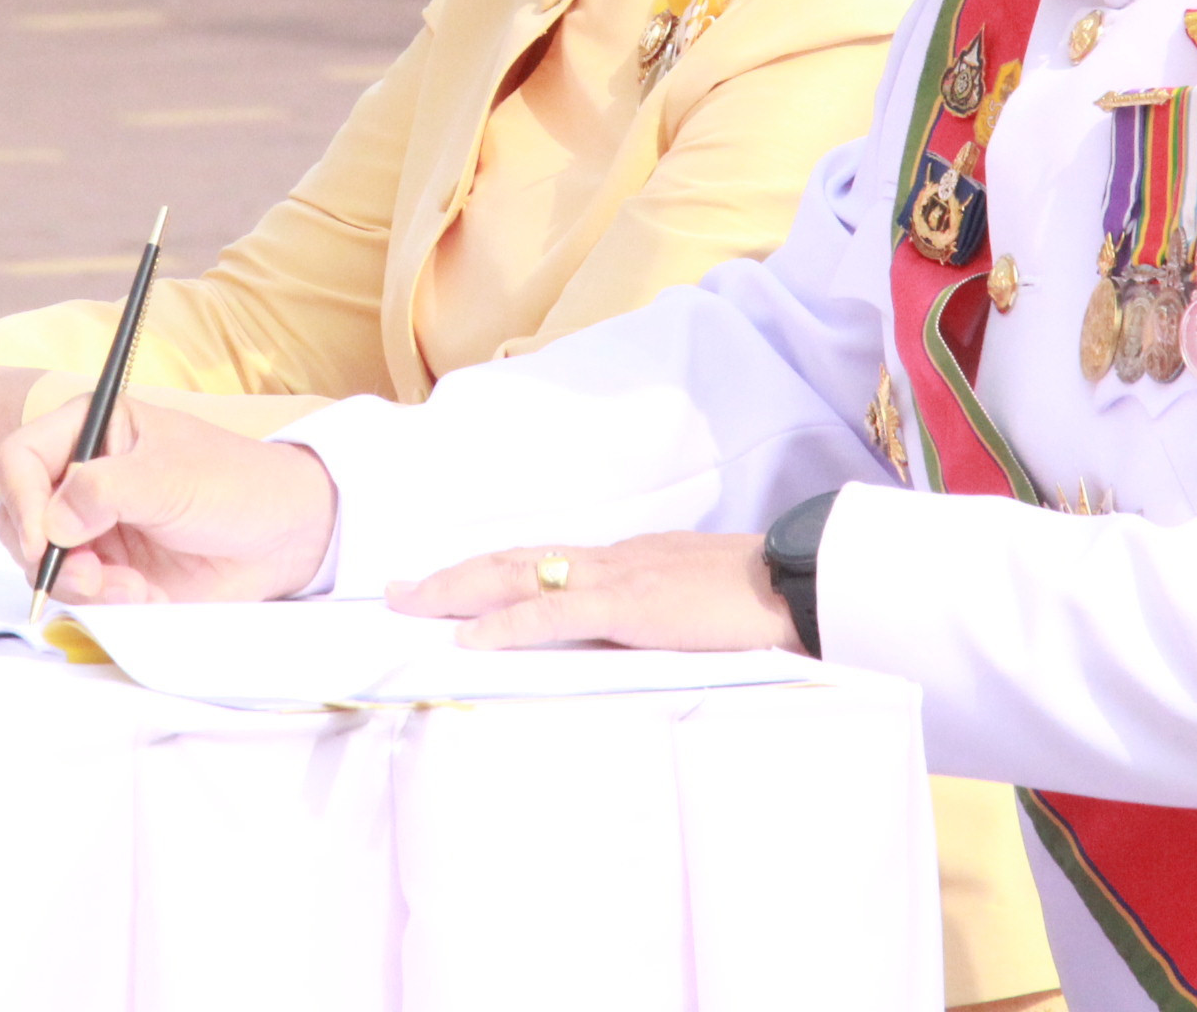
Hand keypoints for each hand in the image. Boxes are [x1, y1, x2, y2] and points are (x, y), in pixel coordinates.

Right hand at [0, 396, 337, 604]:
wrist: (281, 537)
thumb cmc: (236, 485)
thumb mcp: (169, 478)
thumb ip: (103, 492)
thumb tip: (51, 524)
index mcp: (92, 429)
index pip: (19, 458)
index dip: (22, 502)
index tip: (43, 544)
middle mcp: (82, 475)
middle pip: (18, 516)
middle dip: (48, 555)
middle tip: (91, 576)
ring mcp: (92, 524)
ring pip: (42, 561)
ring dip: (79, 584)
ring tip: (131, 588)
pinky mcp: (108, 566)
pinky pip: (76, 591)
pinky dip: (102, 601)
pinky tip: (143, 595)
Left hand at [389, 531, 799, 653]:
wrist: (798, 584)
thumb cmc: (761, 600)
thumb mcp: (696, 601)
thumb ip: (660, 611)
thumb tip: (639, 632)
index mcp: (627, 560)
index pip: (544, 561)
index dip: (491, 571)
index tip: (449, 583)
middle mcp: (611, 559)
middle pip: (514, 560)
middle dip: (452, 575)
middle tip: (397, 590)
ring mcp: (616, 578)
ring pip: (518, 576)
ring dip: (457, 590)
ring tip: (410, 603)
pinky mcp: (627, 607)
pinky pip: (552, 615)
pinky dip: (504, 625)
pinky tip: (470, 637)